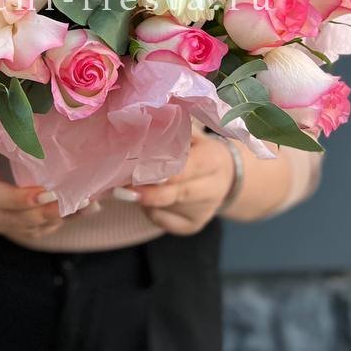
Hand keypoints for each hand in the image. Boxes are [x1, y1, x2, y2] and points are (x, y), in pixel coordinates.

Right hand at [0, 140, 89, 245]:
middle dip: (51, 213)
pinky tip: (81, 212)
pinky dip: (57, 224)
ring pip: (29, 230)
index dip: (22, 199)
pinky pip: (32, 232)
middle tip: (82, 201)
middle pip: (18, 221)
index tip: (48, 192)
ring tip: (91, 206)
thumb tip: (25, 107)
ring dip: (61, 220)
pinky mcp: (6, 229)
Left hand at [112, 128, 235, 234]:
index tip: (137, 170)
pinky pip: (162, 221)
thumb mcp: (194, 135)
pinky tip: (149, 197)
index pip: (186, 168)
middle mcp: (213, 189)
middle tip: (122, 188)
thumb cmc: (201, 150)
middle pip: (176, 193)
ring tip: (133, 186)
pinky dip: (150, 210)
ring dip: (145, 199)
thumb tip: (144, 124)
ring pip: (165, 209)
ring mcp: (204, 211)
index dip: (161, 171)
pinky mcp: (193, 226)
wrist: (227, 177)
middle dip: (148, 191)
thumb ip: (174, 131)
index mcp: (214, 160)